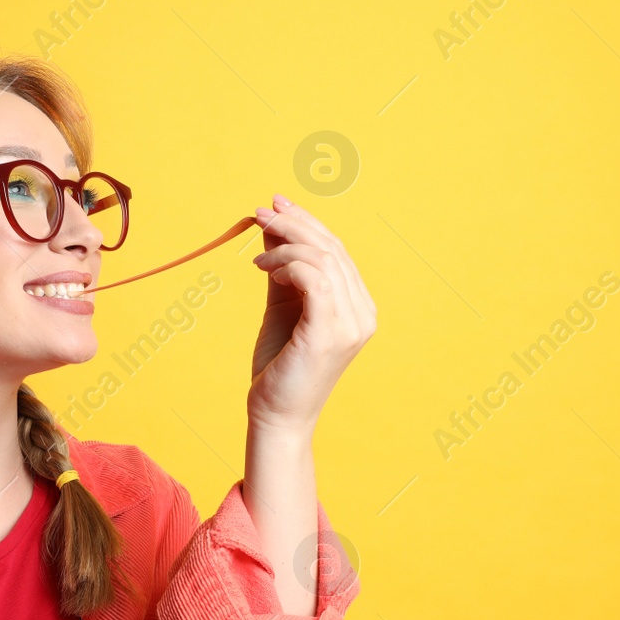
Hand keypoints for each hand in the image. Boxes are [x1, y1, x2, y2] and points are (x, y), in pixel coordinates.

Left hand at [248, 194, 376, 431]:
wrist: (276, 414)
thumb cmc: (279, 364)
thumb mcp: (281, 306)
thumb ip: (282, 268)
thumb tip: (272, 225)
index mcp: (357, 306)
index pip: (337, 251)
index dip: (307, 222)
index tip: (275, 205)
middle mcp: (362, 313)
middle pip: (332, 248)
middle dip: (294, 223)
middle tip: (261, 211)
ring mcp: (350, 324)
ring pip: (322, 259)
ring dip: (284, 245)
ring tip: (256, 255)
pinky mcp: (329, 333)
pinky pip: (314, 279)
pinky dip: (286, 265)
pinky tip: (264, 269)